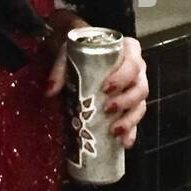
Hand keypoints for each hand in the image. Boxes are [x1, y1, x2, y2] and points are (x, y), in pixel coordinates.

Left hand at [45, 20, 147, 148]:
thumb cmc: (80, 48)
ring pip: (141, 105)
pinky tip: (124, 142)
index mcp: (128, 50)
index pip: (133, 62)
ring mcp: (136, 87)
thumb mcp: (69, 50)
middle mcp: (137, 69)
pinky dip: (132, 131)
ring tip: (114, 130)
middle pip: (140, 87)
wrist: (80, 49)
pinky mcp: (131, 104)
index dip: (123, 77)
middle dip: (126, 101)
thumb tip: (50, 90)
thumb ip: (60, 68)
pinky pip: (136, 119)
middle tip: (107, 108)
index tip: (106, 88)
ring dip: (130, 119)